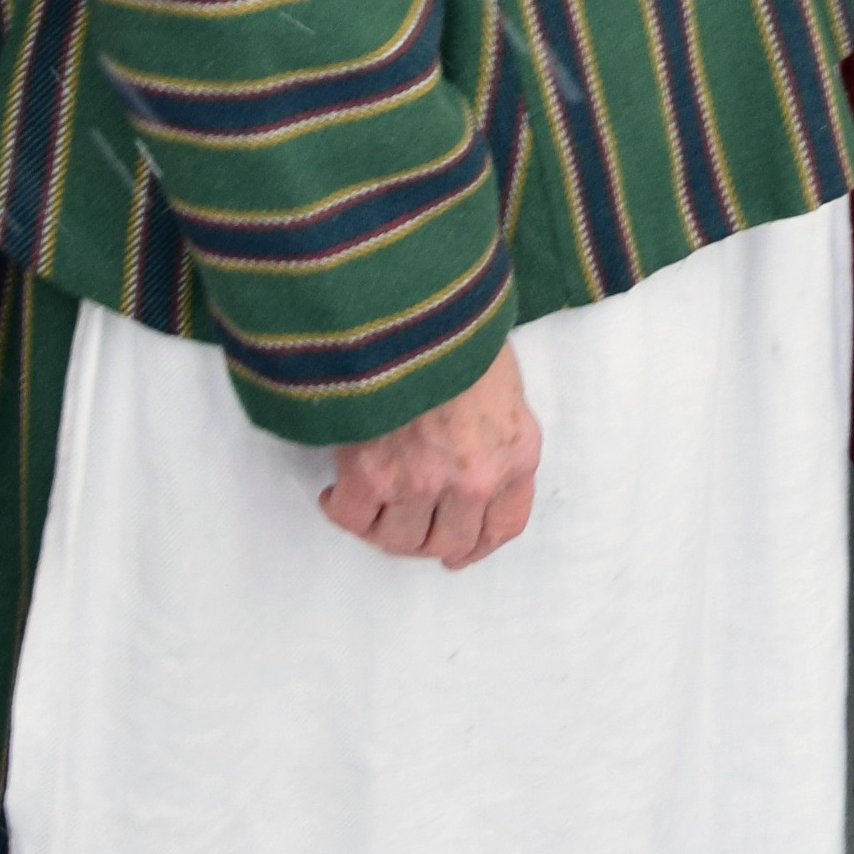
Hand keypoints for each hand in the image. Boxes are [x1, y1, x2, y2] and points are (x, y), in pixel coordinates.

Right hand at [319, 343, 540, 568]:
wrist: (416, 305)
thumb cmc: (461, 330)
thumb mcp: (505, 384)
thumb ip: (496, 433)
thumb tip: (467, 457)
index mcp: (515, 455)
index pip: (504, 528)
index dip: (476, 545)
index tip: (457, 548)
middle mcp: (474, 480)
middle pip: (449, 544)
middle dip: (426, 540)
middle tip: (404, 524)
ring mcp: (422, 482)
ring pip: (399, 540)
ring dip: (382, 529)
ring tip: (370, 504)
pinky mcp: (372, 474)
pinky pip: (353, 518)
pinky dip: (341, 510)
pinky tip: (337, 492)